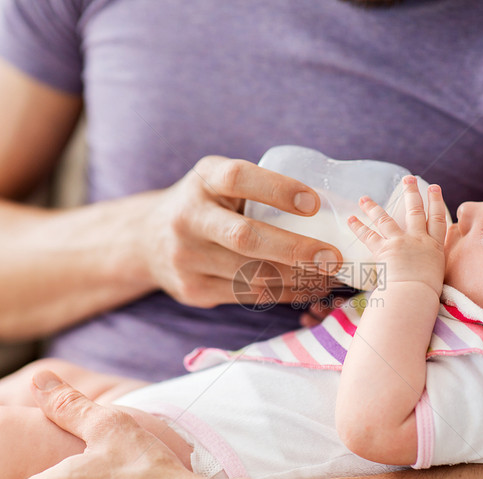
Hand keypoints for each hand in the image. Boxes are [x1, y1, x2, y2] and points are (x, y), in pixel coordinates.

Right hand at [141, 156, 340, 307]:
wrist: (149, 238)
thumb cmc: (208, 203)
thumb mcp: (221, 180)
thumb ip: (258, 187)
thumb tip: (332, 204)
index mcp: (204, 179)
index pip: (239, 179)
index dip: (278, 189)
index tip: (314, 202)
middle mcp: (188, 218)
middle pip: (246, 237)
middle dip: (295, 249)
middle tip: (333, 256)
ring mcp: (187, 258)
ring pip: (251, 274)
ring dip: (298, 278)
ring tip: (329, 275)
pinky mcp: (193, 290)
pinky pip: (248, 295)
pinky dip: (284, 293)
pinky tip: (307, 288)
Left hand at [347, 176, 446, 295]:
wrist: (416, 294)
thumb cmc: (428, 294)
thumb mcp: (437, 277)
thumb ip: (431, 268)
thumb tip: (426, 274)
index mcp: (435, 248)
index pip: (438, 220)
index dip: (437, 202)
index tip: (434, 188)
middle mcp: (418, 240)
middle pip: (415, 211)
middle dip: (412, 193)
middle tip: (408, 178)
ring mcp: (400, 243)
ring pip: (386, 220)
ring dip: (374, 207)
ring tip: (364, 198)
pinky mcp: (384, 250)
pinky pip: (369, 236)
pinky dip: (358, 227)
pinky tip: (351, 218)